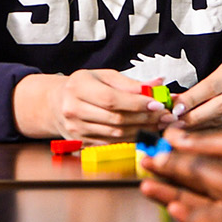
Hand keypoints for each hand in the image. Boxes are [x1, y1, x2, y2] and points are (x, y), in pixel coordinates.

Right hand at [14, 68, 169, 141]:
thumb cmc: (84, 86)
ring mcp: (76, 129)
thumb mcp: (104, 76)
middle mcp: (73, 109)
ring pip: (115, 134)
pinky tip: (143, 133)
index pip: (112, 99)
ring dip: (141, 130)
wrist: (56, 103)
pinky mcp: (81, 143)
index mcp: (78, 86)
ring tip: (158, 124)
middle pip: (115, 118)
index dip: (137, 103)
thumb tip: (159, 84)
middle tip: (165, 116)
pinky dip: (130, 140)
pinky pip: (111, 144)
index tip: (157, 104)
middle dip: (144, 118)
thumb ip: (131, 82)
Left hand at [171, 57, 221, 131]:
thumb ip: (195, 90)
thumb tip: (171, 103)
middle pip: (220, 106)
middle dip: (194, 117)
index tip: (174, 109)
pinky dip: (210, 137)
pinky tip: (196, 140)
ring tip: (180, 132)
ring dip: (199, 129)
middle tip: (174, 125)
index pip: (212, 86)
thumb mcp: (215, 76)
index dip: (192, 99)